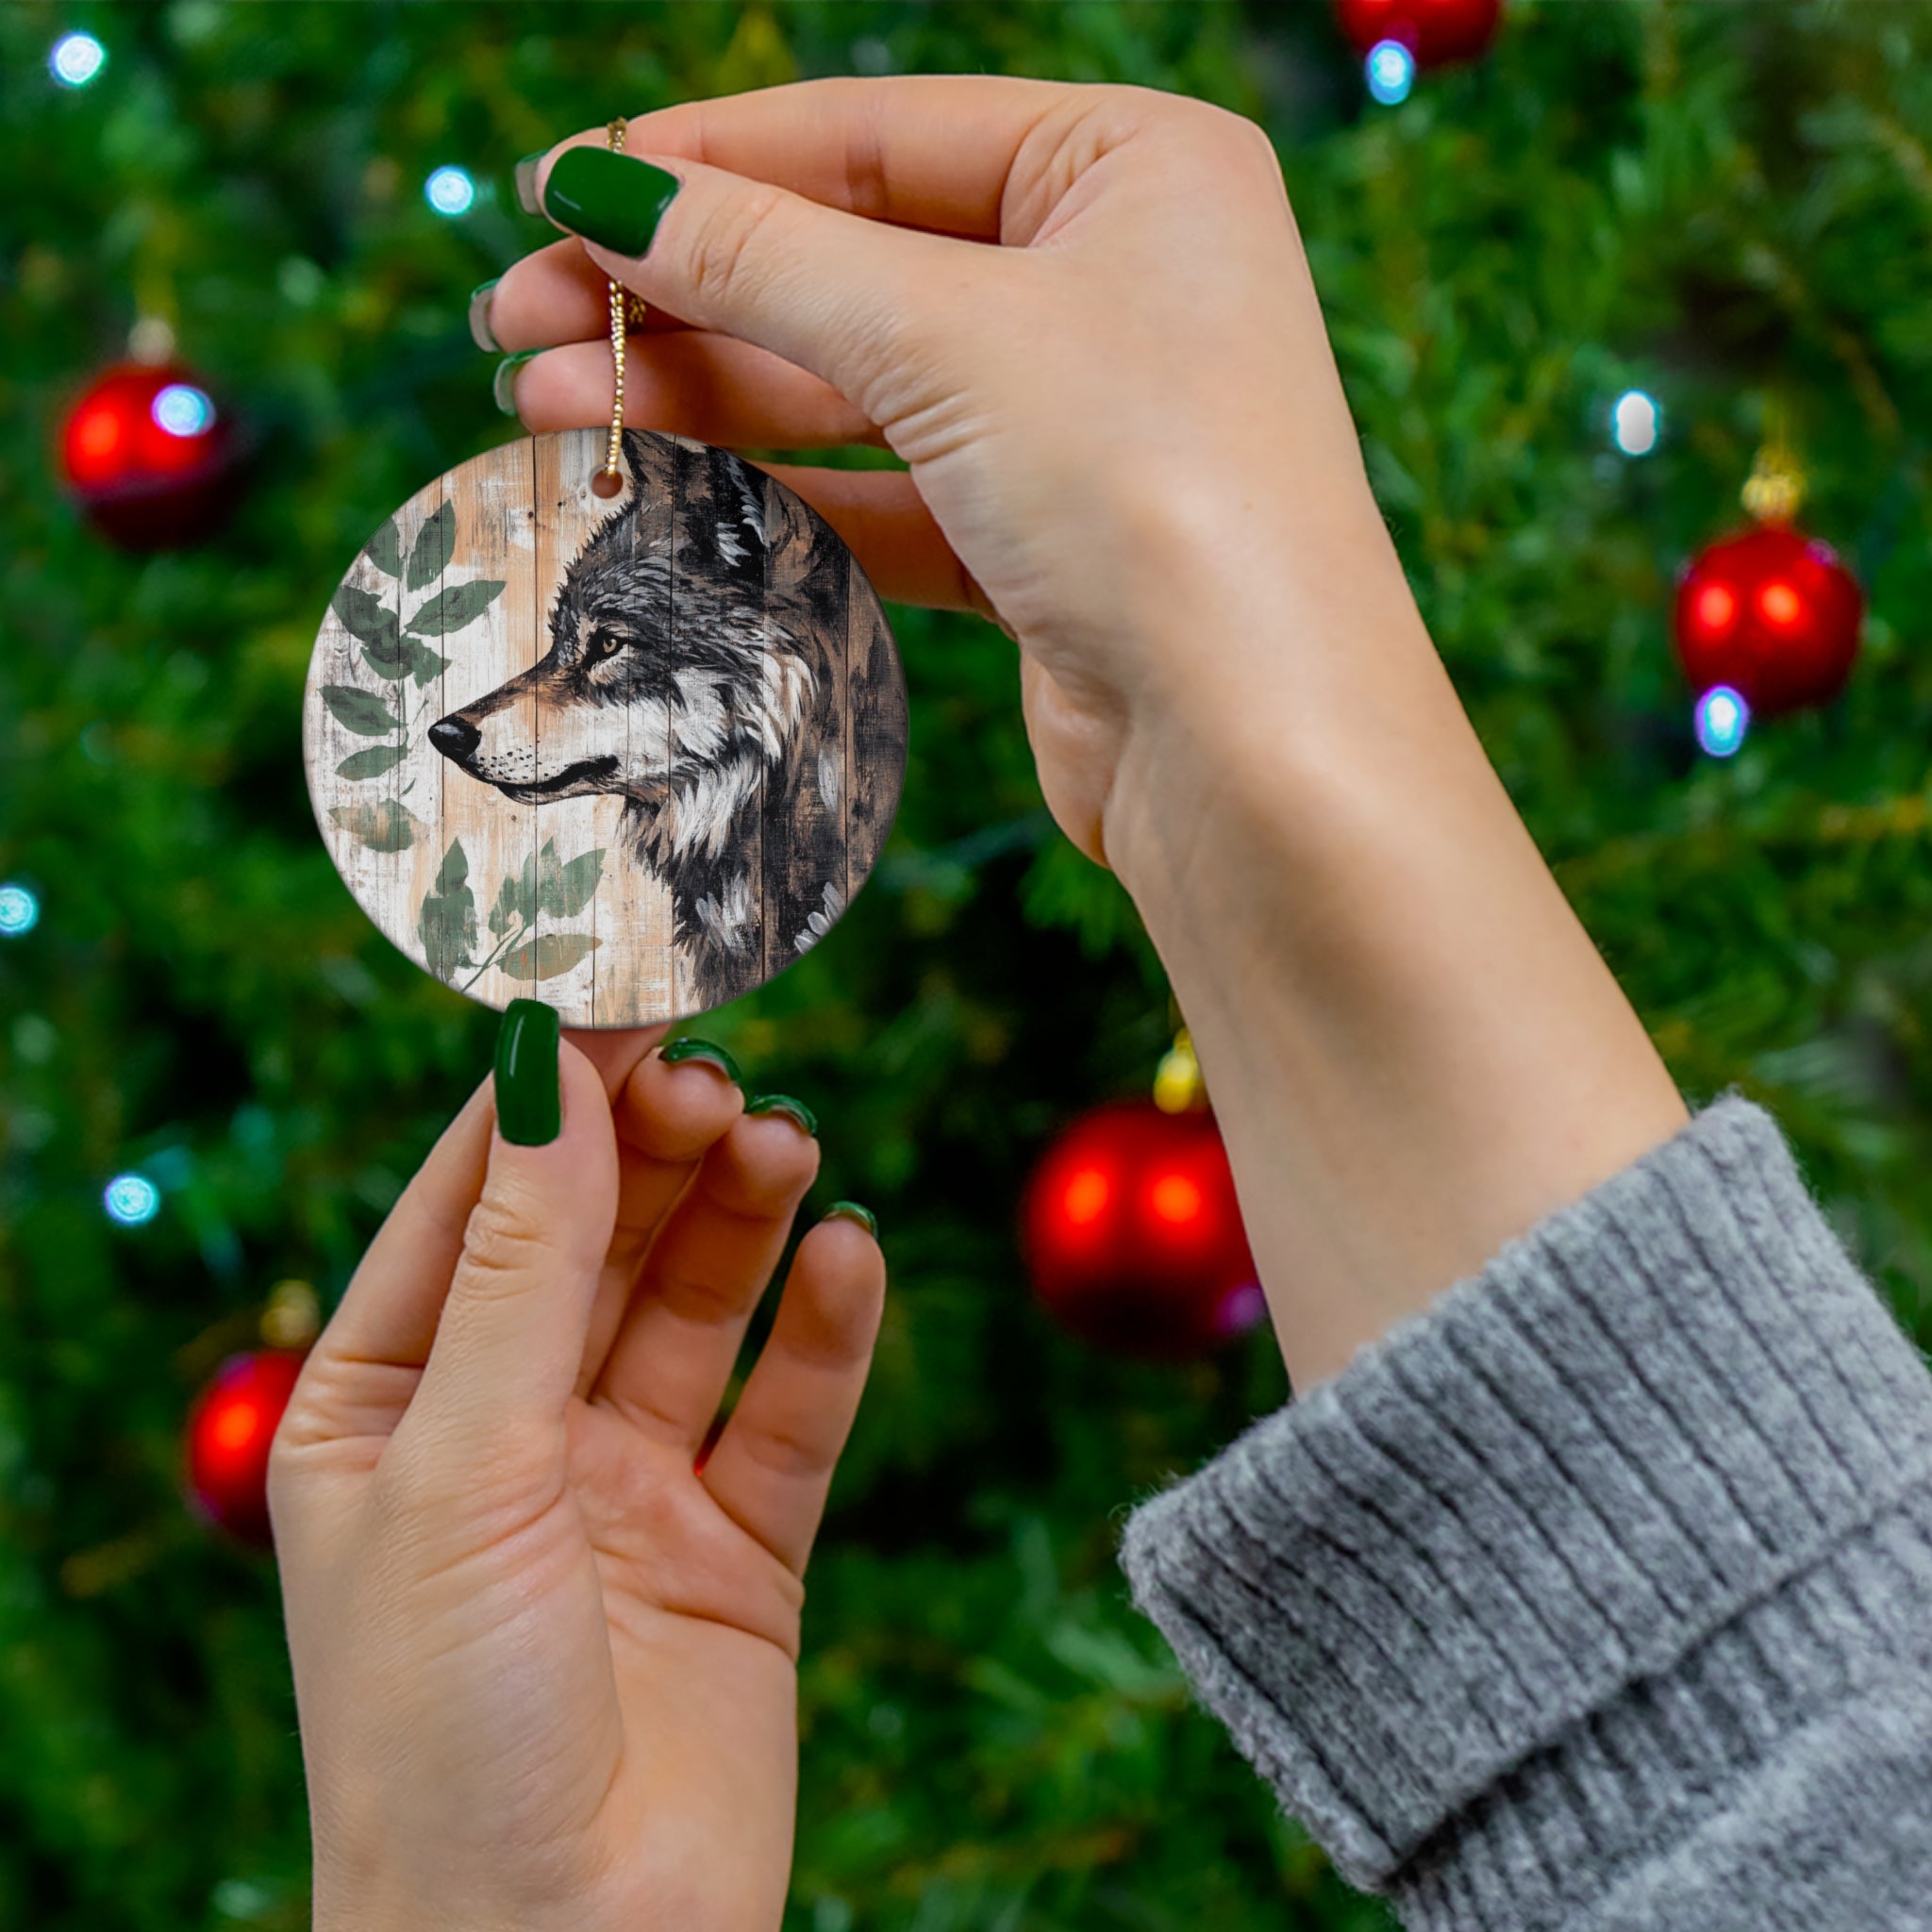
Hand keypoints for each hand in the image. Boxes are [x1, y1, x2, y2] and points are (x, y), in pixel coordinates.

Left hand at [269, 1026, 883, 1931]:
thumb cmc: (444, 1728)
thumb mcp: (462, 1464)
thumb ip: (523, 1265)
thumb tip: (548, 1069)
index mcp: (387, 1407)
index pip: (472, 1204)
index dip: (549, 1098)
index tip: (627, 994)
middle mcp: (508, 1434)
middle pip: (597, 1239)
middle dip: (655, 1153)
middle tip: (721, 1079)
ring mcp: (627, 1489)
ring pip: (697, 1307)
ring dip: (743, 1218)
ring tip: (787, 1146)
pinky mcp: (738, 1550)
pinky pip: (790, 1411)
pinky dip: (825, 1330)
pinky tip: (849, 1257)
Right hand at [483, 75, 1386, 874]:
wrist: (1256, 748)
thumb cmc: (1151, 491)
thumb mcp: (945, 335)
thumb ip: (764, 258)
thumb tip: (602, 188)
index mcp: (1133, 166)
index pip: (876, 133)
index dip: (705, 160)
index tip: (557, 189)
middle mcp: (1115, 281)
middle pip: (850, 260)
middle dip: (679, 291)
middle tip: (515, 321)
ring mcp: (1080, 420)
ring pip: (854, 386)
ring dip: (702, 396)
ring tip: (545, 407)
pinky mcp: (1045, 545)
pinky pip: (885, 494)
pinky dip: (777, 494)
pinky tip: (660, 492)